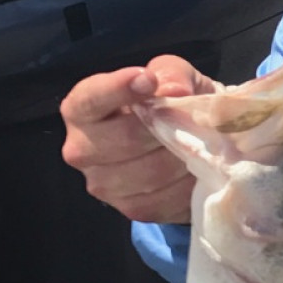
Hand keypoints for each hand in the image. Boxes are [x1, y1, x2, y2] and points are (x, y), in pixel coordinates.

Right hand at [60, 55, 215, 223]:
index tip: (148, 80)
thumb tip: (174, 90)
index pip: (88, 101)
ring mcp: (105, 185)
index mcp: (81, 110)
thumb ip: (172, 73)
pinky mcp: (133, 209)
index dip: (117, 90)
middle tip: (191, 119)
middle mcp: (82, 150)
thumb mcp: (174, 77)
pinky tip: (198, 168)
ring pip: (151, 172)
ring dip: (183, 156)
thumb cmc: (172, 102)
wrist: (192, 144)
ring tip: (201, 143)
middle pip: (125, 139)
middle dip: (165, 128)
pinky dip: (189, 182)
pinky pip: (166, 198)